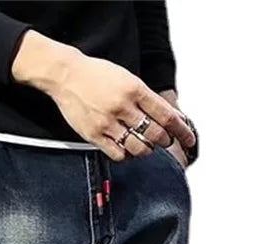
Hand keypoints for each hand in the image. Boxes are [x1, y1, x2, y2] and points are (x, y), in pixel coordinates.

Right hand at [12, 31, 195, 160]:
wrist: (67, 76)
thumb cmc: (97, 76)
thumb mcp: (127, 79)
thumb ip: (146, 98)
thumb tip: (167, 116)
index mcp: (135, 89)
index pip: (166, 115)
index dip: (181, 130)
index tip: (189, 138)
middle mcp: (123, 107)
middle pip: (155, 134)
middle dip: (165, 140)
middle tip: (166, 140)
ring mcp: (108, 123)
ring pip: (139, 147)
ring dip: (147, 149)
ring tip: (146, 145)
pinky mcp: (95, 135)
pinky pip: (119, 154)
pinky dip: (129, 155)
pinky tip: (129, 149)